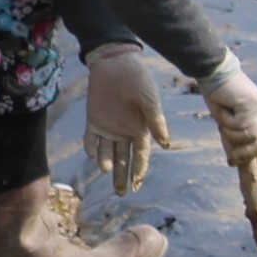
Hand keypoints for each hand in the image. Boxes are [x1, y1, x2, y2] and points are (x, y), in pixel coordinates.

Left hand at [82, 45, 176, 193]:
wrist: (116, 63)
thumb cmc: (137, 80)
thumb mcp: (150, 100)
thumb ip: (155, 121)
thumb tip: (165, 144)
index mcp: (140, 129)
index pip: (140, 155)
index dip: (139, 170)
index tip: (137, 184)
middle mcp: (124, 132)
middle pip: (123, 159)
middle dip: (122, 176)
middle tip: (121, 193)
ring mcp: (108, 127)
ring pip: (107, 152)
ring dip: (106, 162)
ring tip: (107, 170)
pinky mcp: (93, 120)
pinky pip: (91, 138)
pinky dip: (91, 146)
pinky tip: (91, 154)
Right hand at [198, 56, 256, 167]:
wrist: (214, 72)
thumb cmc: (217, 94)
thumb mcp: (226, 119)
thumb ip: (234, 134)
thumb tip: (235, 159)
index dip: (253, 153)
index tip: (240, 165)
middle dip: (245, 152)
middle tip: (231, 159)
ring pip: (249, 134)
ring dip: (230, 131)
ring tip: (222, 116)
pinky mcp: (254, 104)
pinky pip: (240, 125)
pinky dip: (227, 121)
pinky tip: (224, 106)